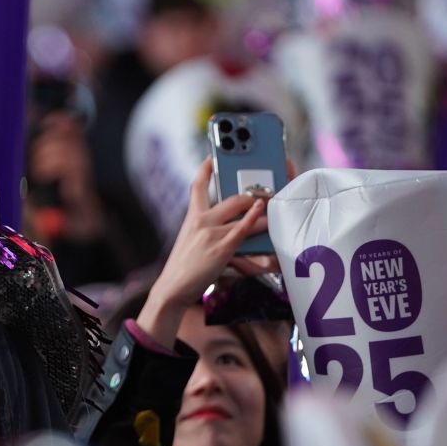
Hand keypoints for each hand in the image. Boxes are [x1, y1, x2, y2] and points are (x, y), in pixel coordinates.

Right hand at [135, 157, 269, 347]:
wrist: (172, 288)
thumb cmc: (184, 269)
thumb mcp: (191, 243)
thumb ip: (210, 231)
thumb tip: (238, 226)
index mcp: (192, 218)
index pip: (197, 186)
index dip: (205, 170)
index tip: (212, 158)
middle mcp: (200, 220)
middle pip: (230, 198)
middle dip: (250, 194)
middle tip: (264, 192)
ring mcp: (211, 233)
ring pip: (242, 213)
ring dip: (261, 209)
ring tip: (274, 206)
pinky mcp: (221, 248)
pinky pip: (242, 229)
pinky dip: (255, 219)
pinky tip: (263, 212)